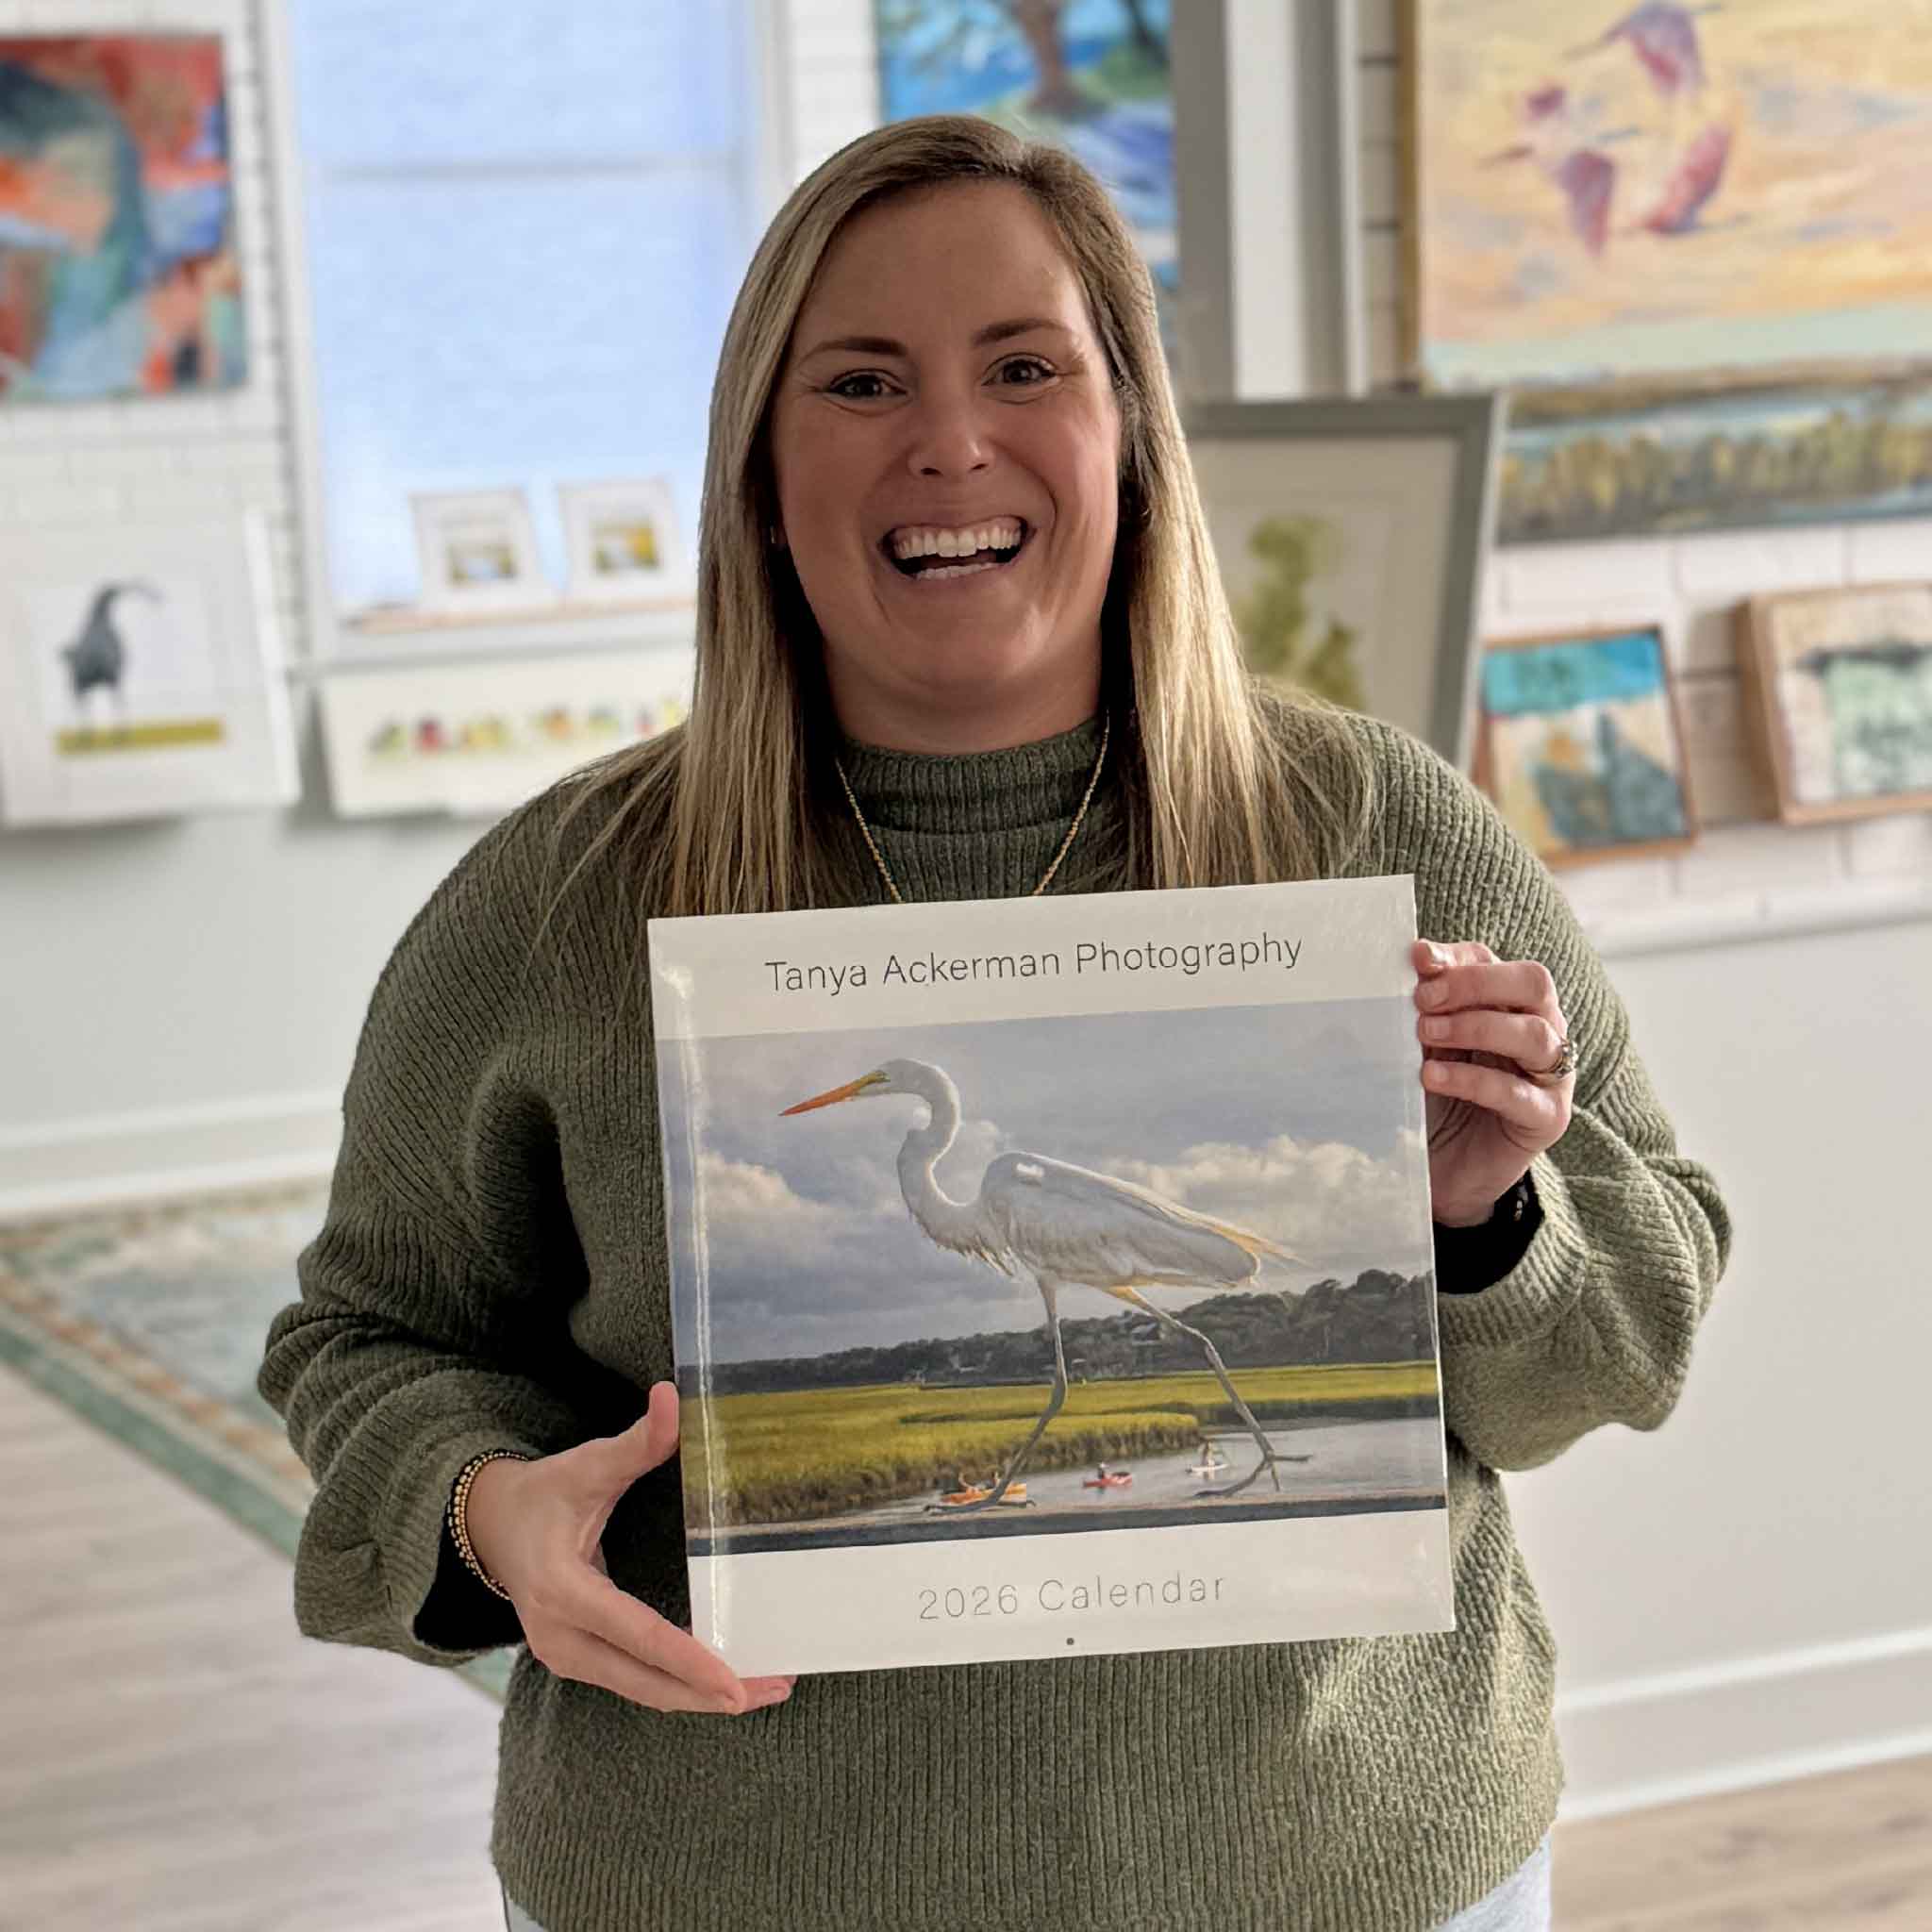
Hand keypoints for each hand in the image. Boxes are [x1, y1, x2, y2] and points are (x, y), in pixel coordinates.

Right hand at [463, 1381, 793, 1715]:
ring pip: (642, 1690)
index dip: (688, 1660)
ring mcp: (565, 1657)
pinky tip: (723, 1681)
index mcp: (562, 1591)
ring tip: (765, 1687)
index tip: (734, 1682)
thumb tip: (672, 1397)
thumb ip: (637, 1442)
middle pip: (645, 1680)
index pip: (636, 1635)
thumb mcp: (586, 1464)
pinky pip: (634, 1682)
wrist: (490, 1527)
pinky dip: (678, 1685)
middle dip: (709, 1691)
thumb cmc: (543, 1494)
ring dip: (700, 1695)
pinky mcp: (577, 1661)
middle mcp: (560, 1637)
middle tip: (775, 1686)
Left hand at [1412, 939, 1574, 1227]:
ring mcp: (1553, 1076)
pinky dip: (1472, 1079)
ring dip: (1475, 1027)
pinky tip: (1431, 1076)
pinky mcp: (1547, 1119)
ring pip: (1535, 1034)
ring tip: (1425, 1033)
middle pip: (1534, 983)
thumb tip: (1417, 954)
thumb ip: (1428, 1006)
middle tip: (1424, 1001)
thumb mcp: (1426, 1045)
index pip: (1495, 961)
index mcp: (1512, 1005)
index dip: (1459, 958)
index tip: (1418, 961)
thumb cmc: (1436, 1098)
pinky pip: (1518, 1092)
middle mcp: (1543, 1031)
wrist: (1443, 1170)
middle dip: (1476, 984)